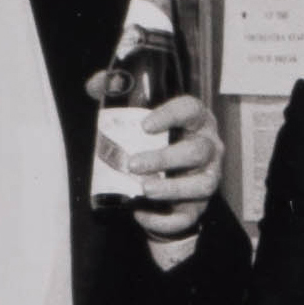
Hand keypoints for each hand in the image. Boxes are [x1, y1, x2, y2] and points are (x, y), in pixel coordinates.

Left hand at [121, 92, 223, 240]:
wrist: (166, 182)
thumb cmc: (155, 143)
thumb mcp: (139, 117)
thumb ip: (118, 96)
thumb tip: (94, 85)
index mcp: (196, 121)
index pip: (191, 110)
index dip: (171, 115)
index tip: (145, 125)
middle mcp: (209, 148)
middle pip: (197, 151)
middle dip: (166, 158)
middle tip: (133, 163)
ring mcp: (207, 178)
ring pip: (202, 185)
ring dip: (173, 188)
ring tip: (144, 189)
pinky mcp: (198, 207)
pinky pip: (187, 217)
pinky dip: (164, 220)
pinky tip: (142, 214)